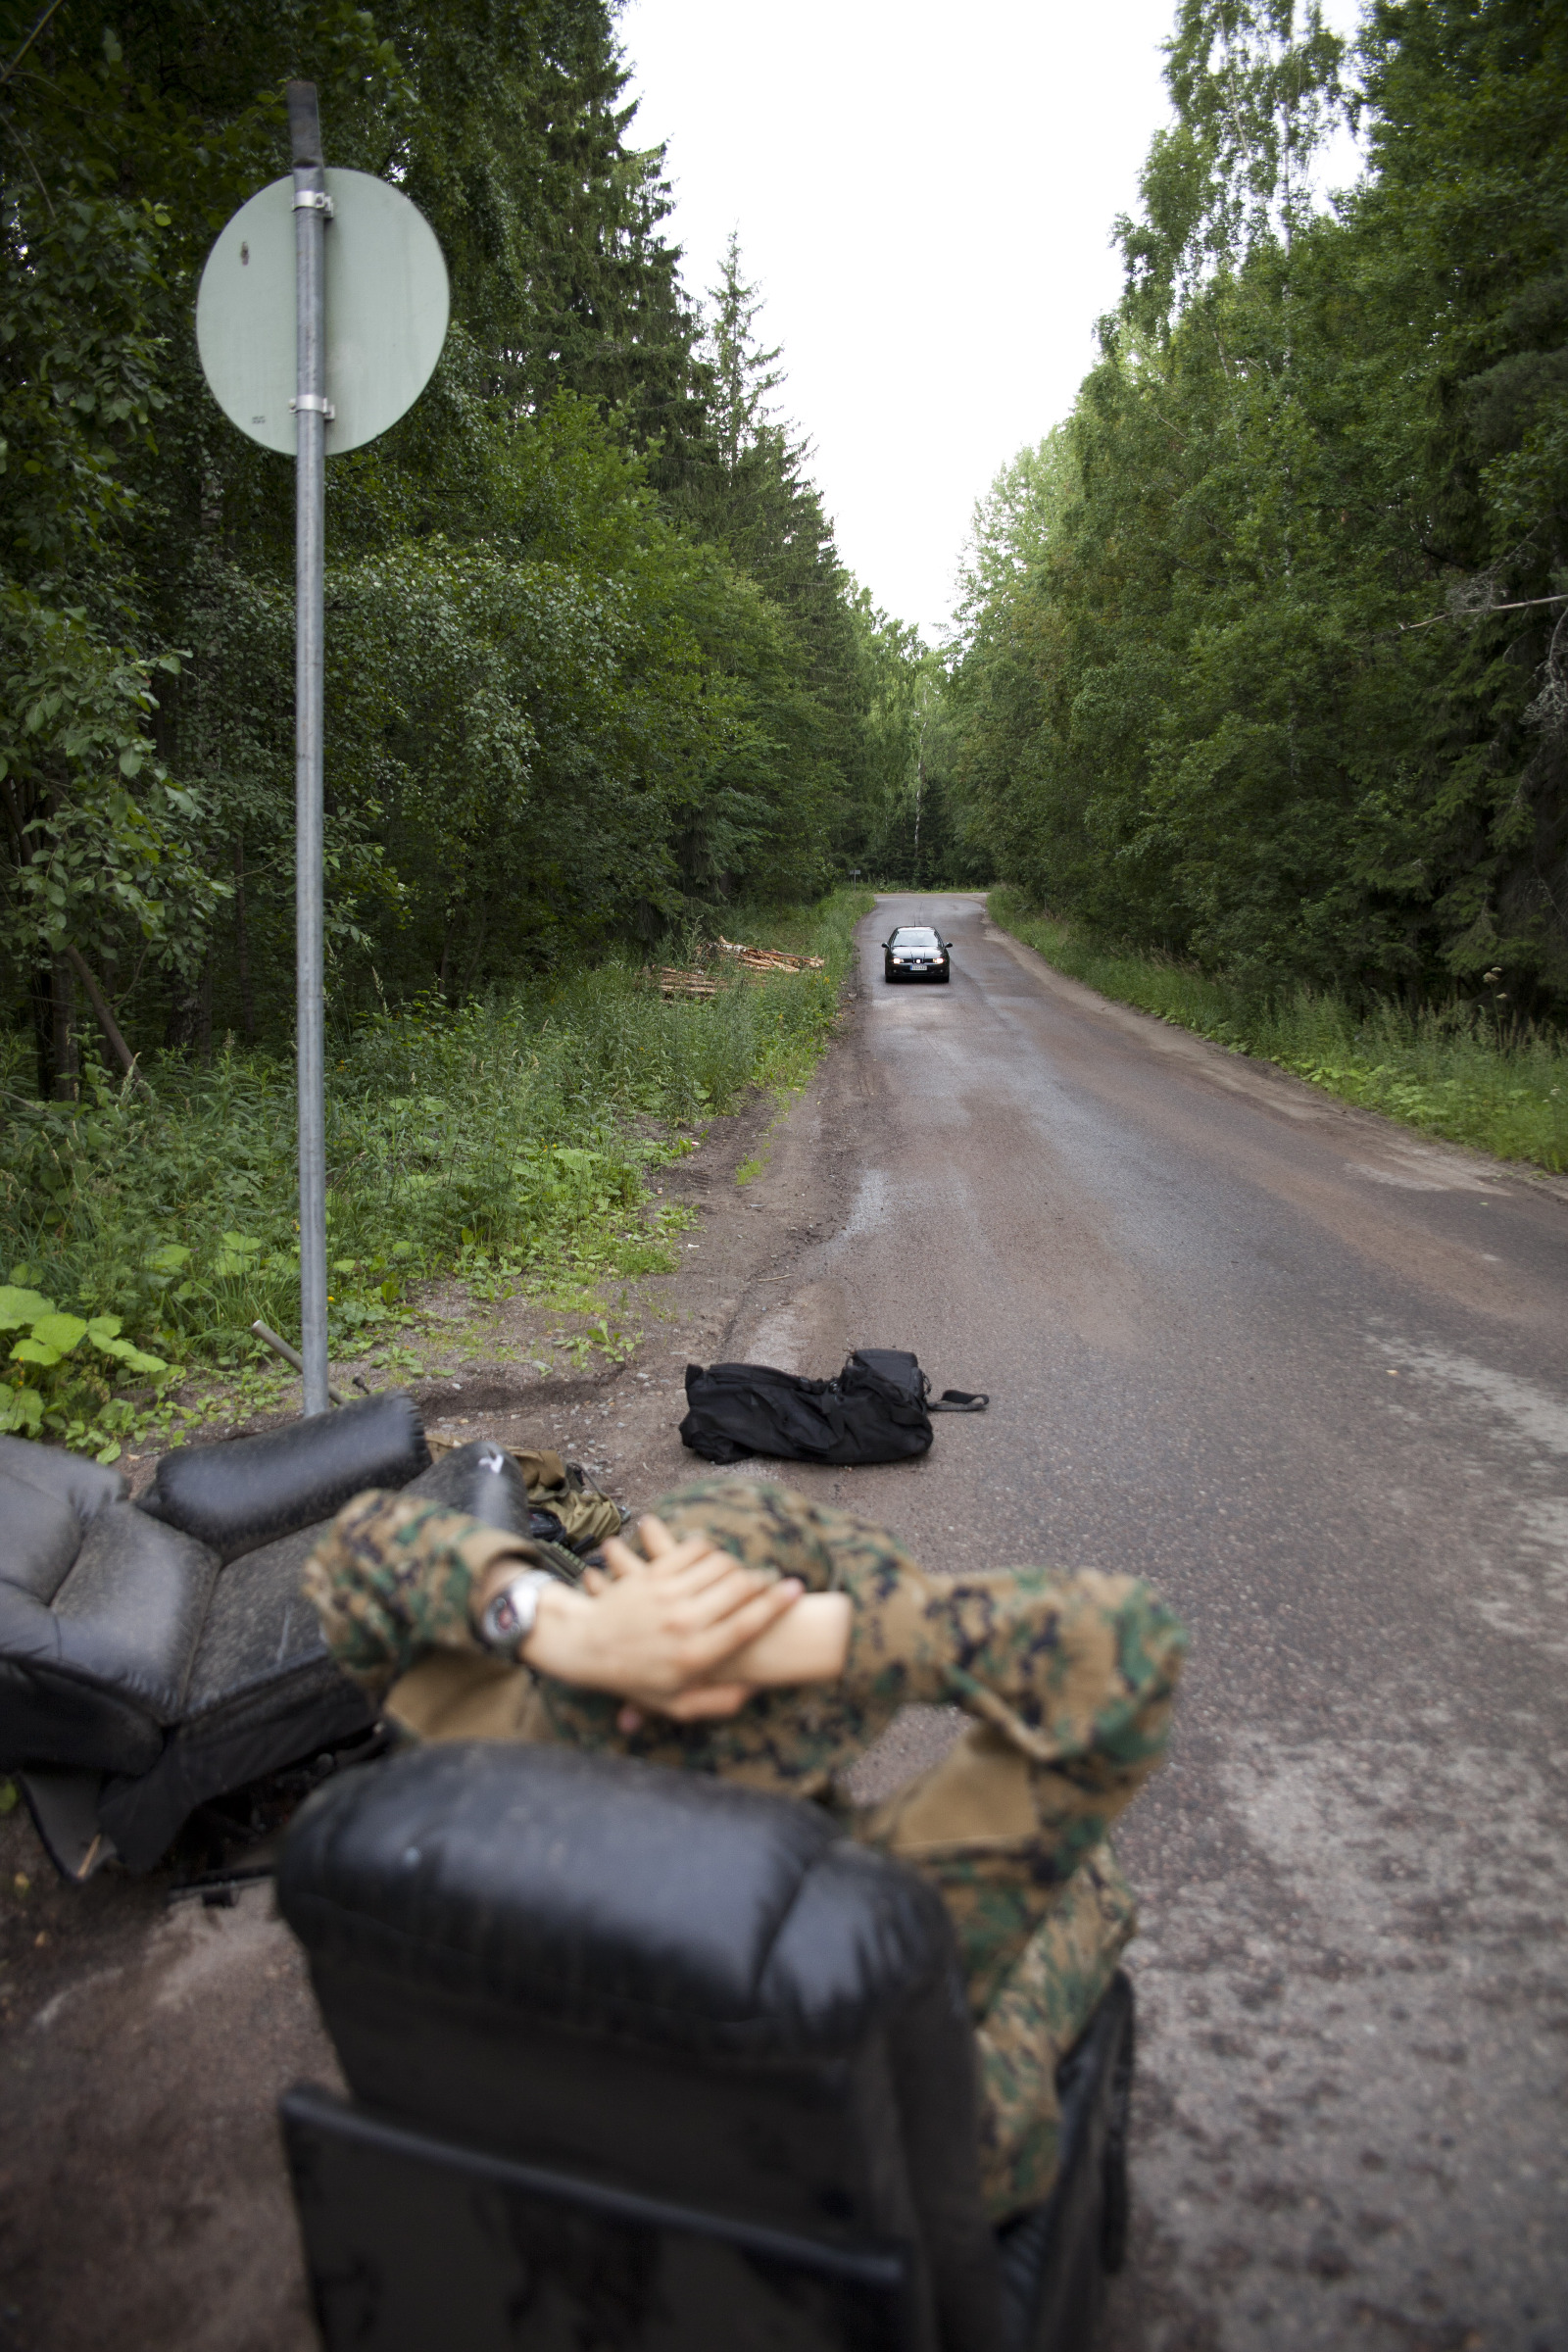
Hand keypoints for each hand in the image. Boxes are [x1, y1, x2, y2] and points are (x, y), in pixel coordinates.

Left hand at [513, 1514, 803, 1723]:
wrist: (585, 1649)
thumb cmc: (635, 1679)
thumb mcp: (675, 1704)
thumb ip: (717, 1701)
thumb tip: (752, 1690)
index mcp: (695, 1656)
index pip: (749, 1623)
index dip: (778, 1603)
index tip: (797, 1590)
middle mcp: (684, 1623)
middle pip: (739, 1588)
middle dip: (763, 1579)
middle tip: (771, 1580)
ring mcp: (666, 1596)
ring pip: (718, 1565)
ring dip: (736, 1564)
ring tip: (742, 1571)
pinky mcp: (653, 1575)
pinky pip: (692, 1550)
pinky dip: (709, 1550)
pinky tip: (713, 1557)